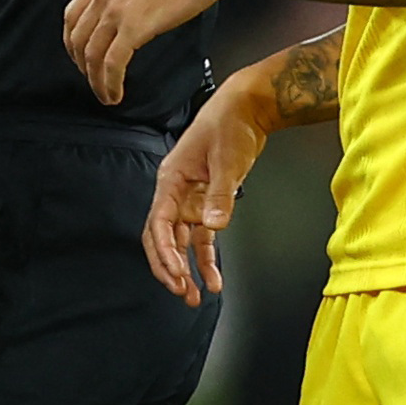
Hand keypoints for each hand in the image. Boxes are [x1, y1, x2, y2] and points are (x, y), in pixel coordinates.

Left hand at [64, 0, 225, 105]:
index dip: (73, 43)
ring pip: (91, 56)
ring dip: (95, 82)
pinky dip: (109, 84)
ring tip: (105, 95)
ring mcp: (115, 11)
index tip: (80, 57)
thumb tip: (127, 9)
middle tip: (93, 80)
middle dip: (82, 67)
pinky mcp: (133, 27)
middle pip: (77, 40)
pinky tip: (115, 94)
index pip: (71, 17)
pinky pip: (112, 64)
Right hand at [145, 81, 275, 304]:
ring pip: (181, 243)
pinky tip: (212, 279)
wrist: (247, 108)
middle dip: (170, 267)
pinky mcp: (207, 203)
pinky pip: (202, 238)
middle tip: (181, 291)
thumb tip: (214, 225)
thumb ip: (221, 194)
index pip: (158, 223)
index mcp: (170, 180)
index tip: (177, 273)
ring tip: (194, 296)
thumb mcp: (227, 159)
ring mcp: (190, 200)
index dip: (165, 251)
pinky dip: (206, 258)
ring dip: (187, 269)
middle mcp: (175, 193)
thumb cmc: (230, 124)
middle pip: (162, 238)